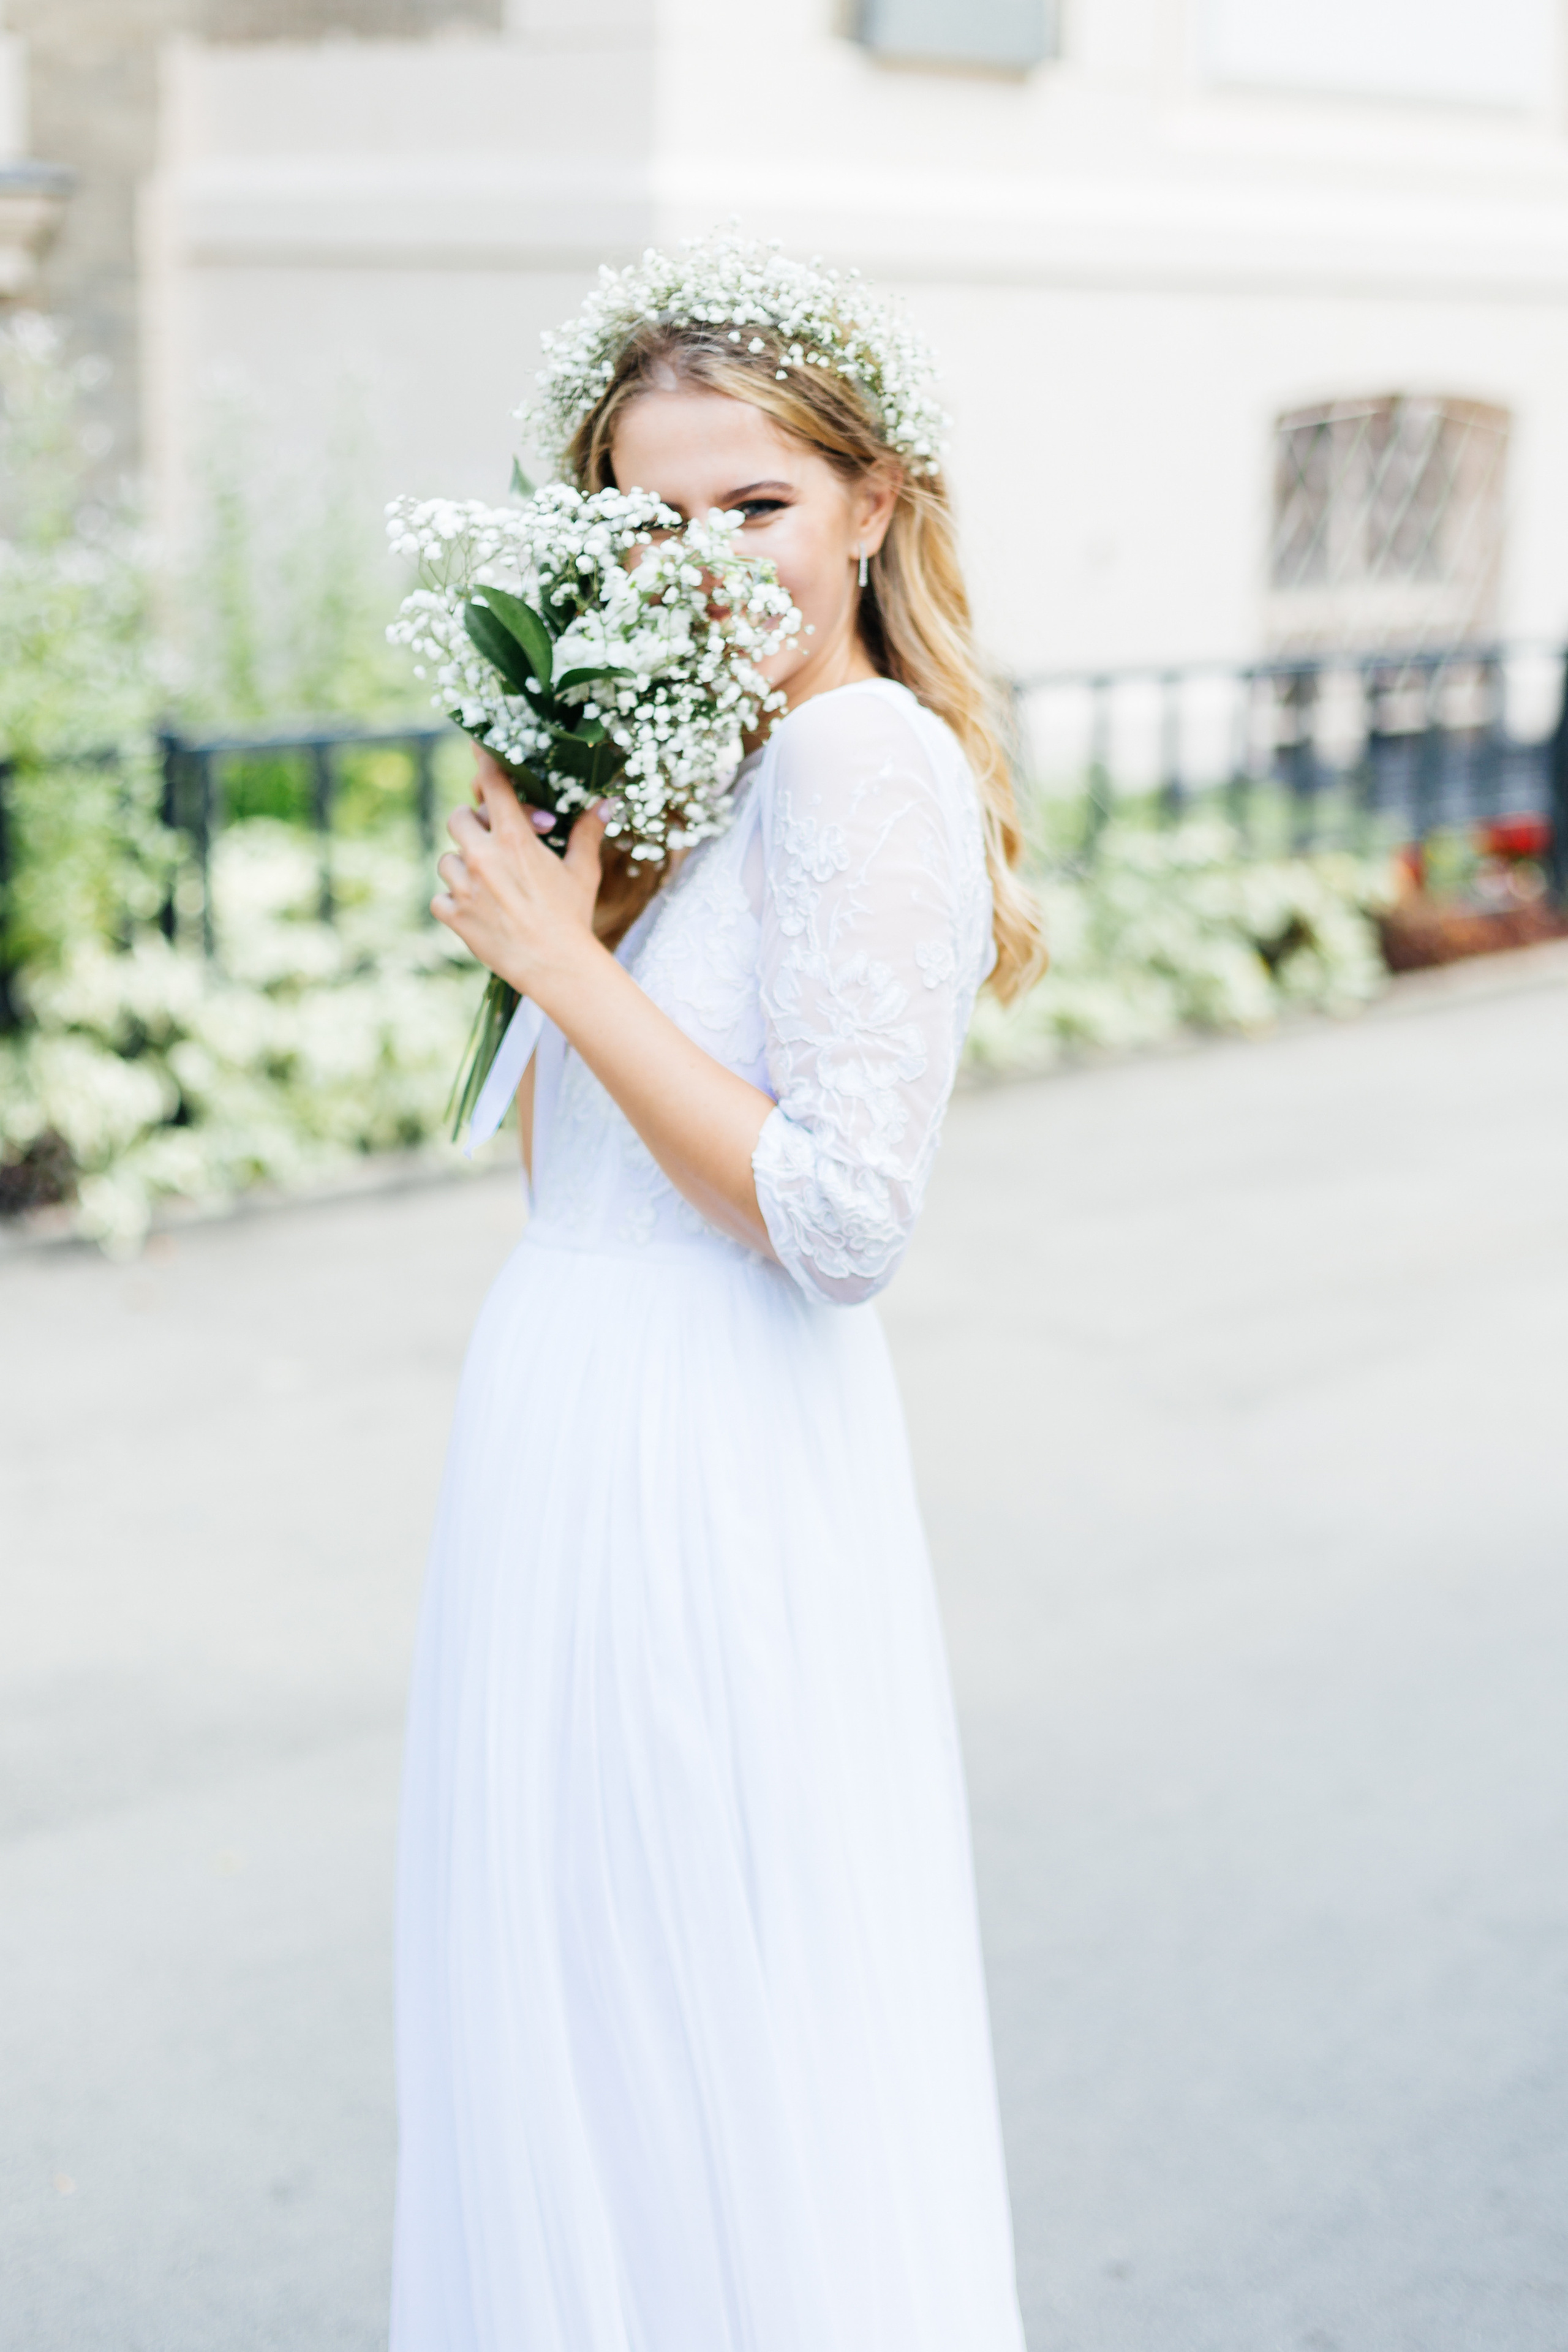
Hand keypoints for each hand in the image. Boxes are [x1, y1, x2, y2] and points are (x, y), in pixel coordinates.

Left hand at [433, 753, 610, 995]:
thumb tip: (605, 804)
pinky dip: (453, 902)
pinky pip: (440, 898)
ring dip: (462, 867)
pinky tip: (476, 910)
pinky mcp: (454, 915)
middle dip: (471, 824)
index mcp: (514, 839)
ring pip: (446, 859)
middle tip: (489, 840)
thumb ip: (586, 833)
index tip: (477, 744)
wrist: (556, 966)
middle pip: (457, 817)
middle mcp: (482, 857)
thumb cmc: (573, 917)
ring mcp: (464, 887)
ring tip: (486, 883)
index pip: (492, 784)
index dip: (484, 761)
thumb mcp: (582, 872)